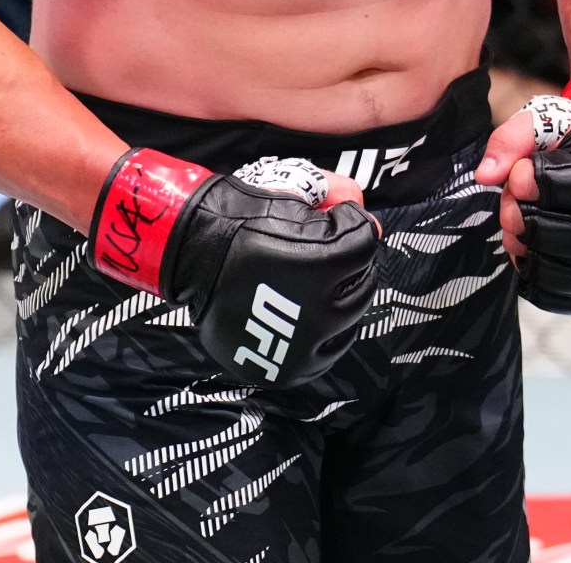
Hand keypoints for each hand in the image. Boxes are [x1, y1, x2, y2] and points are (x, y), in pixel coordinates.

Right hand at [90, 149, 378, 387]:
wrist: (193, 258)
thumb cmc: (243, 223)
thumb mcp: (295, 201)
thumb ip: (340, 208)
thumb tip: (376, 229)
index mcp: (325, 265)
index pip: (366, 244)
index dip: (351, 224)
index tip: (334, 217)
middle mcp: (320, 311)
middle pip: (363, 285)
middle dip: (350, 265)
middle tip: (328, 254)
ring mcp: (305, 346)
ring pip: (350, 321)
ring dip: (342, 300)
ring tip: (319, 285)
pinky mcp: (290, 369)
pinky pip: (327, 353)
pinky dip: (326, 335)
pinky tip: (312, 317)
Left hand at [479, 64, 570, 314]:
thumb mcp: (553, 124)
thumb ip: (513, 139)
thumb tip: (485, 175)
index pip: (551, 187)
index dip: (521, 179)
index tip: (521, 172)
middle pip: (545, 232)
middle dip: (516, 215)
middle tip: (513, 201)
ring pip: (546, 269)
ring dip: (520, 245)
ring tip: (522, 223)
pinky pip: (549, 296)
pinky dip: (529, 274)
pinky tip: (533, 248)